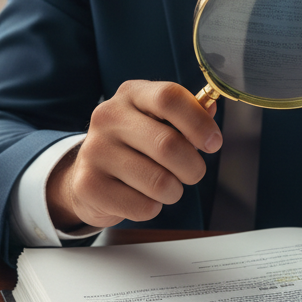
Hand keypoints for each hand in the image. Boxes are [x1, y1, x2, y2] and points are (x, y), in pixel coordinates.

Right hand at [47, 80, 221, 229]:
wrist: (88, 175)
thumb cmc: (135, 145)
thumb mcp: (159, 120)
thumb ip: (188, 115)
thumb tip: (211, 109)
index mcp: (131, 94)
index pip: (169, 97)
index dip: (199, 122)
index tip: (213, 143)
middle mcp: (108, 117)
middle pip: (169, 144)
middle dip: (193, 167)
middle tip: (192, 172)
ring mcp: (95, 150)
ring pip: (159, 182)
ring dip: (174, 191)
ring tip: (164, 186)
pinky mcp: (88, 185)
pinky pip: (143, 206)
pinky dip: (152, 208)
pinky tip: (140, 197)